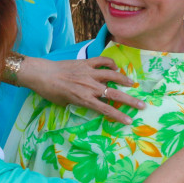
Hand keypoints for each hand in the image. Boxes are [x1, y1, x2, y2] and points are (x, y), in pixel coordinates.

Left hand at [22, 55, 143, 124]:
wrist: (41, 74)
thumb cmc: (50, 91)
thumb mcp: (65, 103)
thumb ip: (80, 103)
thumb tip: (90, 103)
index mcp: (84, 99)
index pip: (106, 110)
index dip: (119, 116)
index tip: (129, 121)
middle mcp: (89, 87)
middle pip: (114, 94)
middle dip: (130, 101)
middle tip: (142, 105)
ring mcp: (88, 73)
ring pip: (112, 76)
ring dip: (124, 80)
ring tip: (132, 84)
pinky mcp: (85, 63)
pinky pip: (102, 61)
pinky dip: (110, 63)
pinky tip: (115, 67)